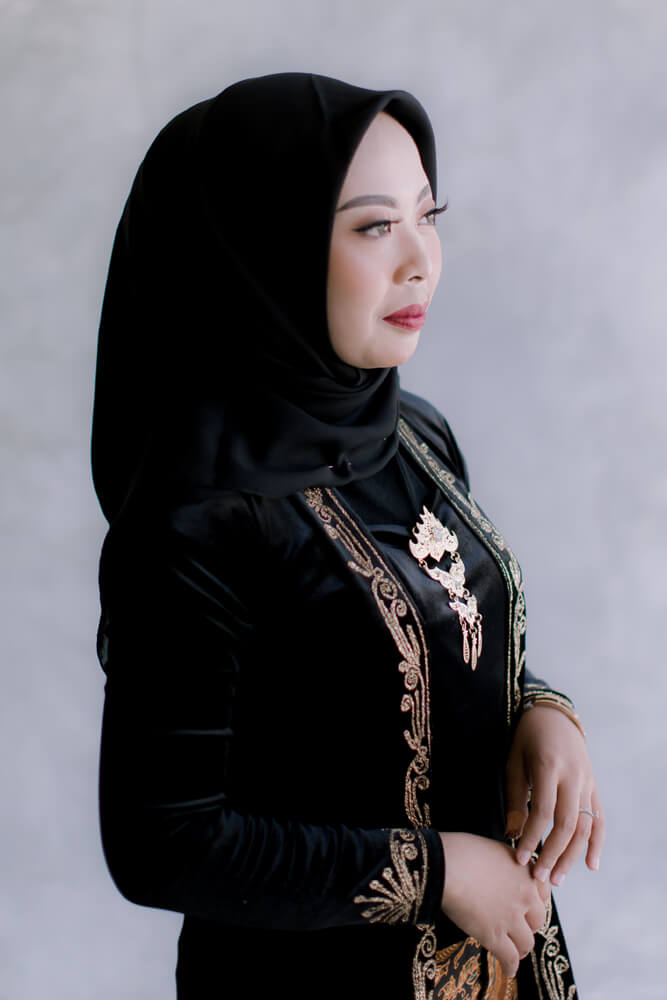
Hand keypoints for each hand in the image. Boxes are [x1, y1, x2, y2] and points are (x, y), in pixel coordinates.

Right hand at [439, 832, 549, 978]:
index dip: (536, 902)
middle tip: (519, 929)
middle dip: (529, 926)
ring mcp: (512, 918)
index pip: (544, 893)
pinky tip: (508, 971)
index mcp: (525, 872)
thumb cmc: (462, 851)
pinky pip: (510, 958)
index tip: (529, 908)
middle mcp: (525, 896)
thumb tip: (501, 872)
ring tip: (515, 952)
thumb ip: (506, 864)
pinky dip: (510, 967)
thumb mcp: (494, 849)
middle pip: (538, 919)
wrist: (447, 865)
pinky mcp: (495, 936)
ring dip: (521, 949)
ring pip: (526, 942)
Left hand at [505, 704, 604, 886]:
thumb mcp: (514, 761)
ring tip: (557, 877)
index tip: (520, 859)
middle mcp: (573, 776)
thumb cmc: (527, 738)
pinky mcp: (594, 785)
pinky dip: (596, 842)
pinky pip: (599, 817)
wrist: (554, 715)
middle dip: (553, 854)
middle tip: (539, 877)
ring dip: (572, 855)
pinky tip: (591, 865)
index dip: (533, 838)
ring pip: (585, 825)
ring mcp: (587, 781)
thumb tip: (513, 835)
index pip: (544, 811)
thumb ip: (516, 798)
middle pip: (567, 823)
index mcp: (549, 766)